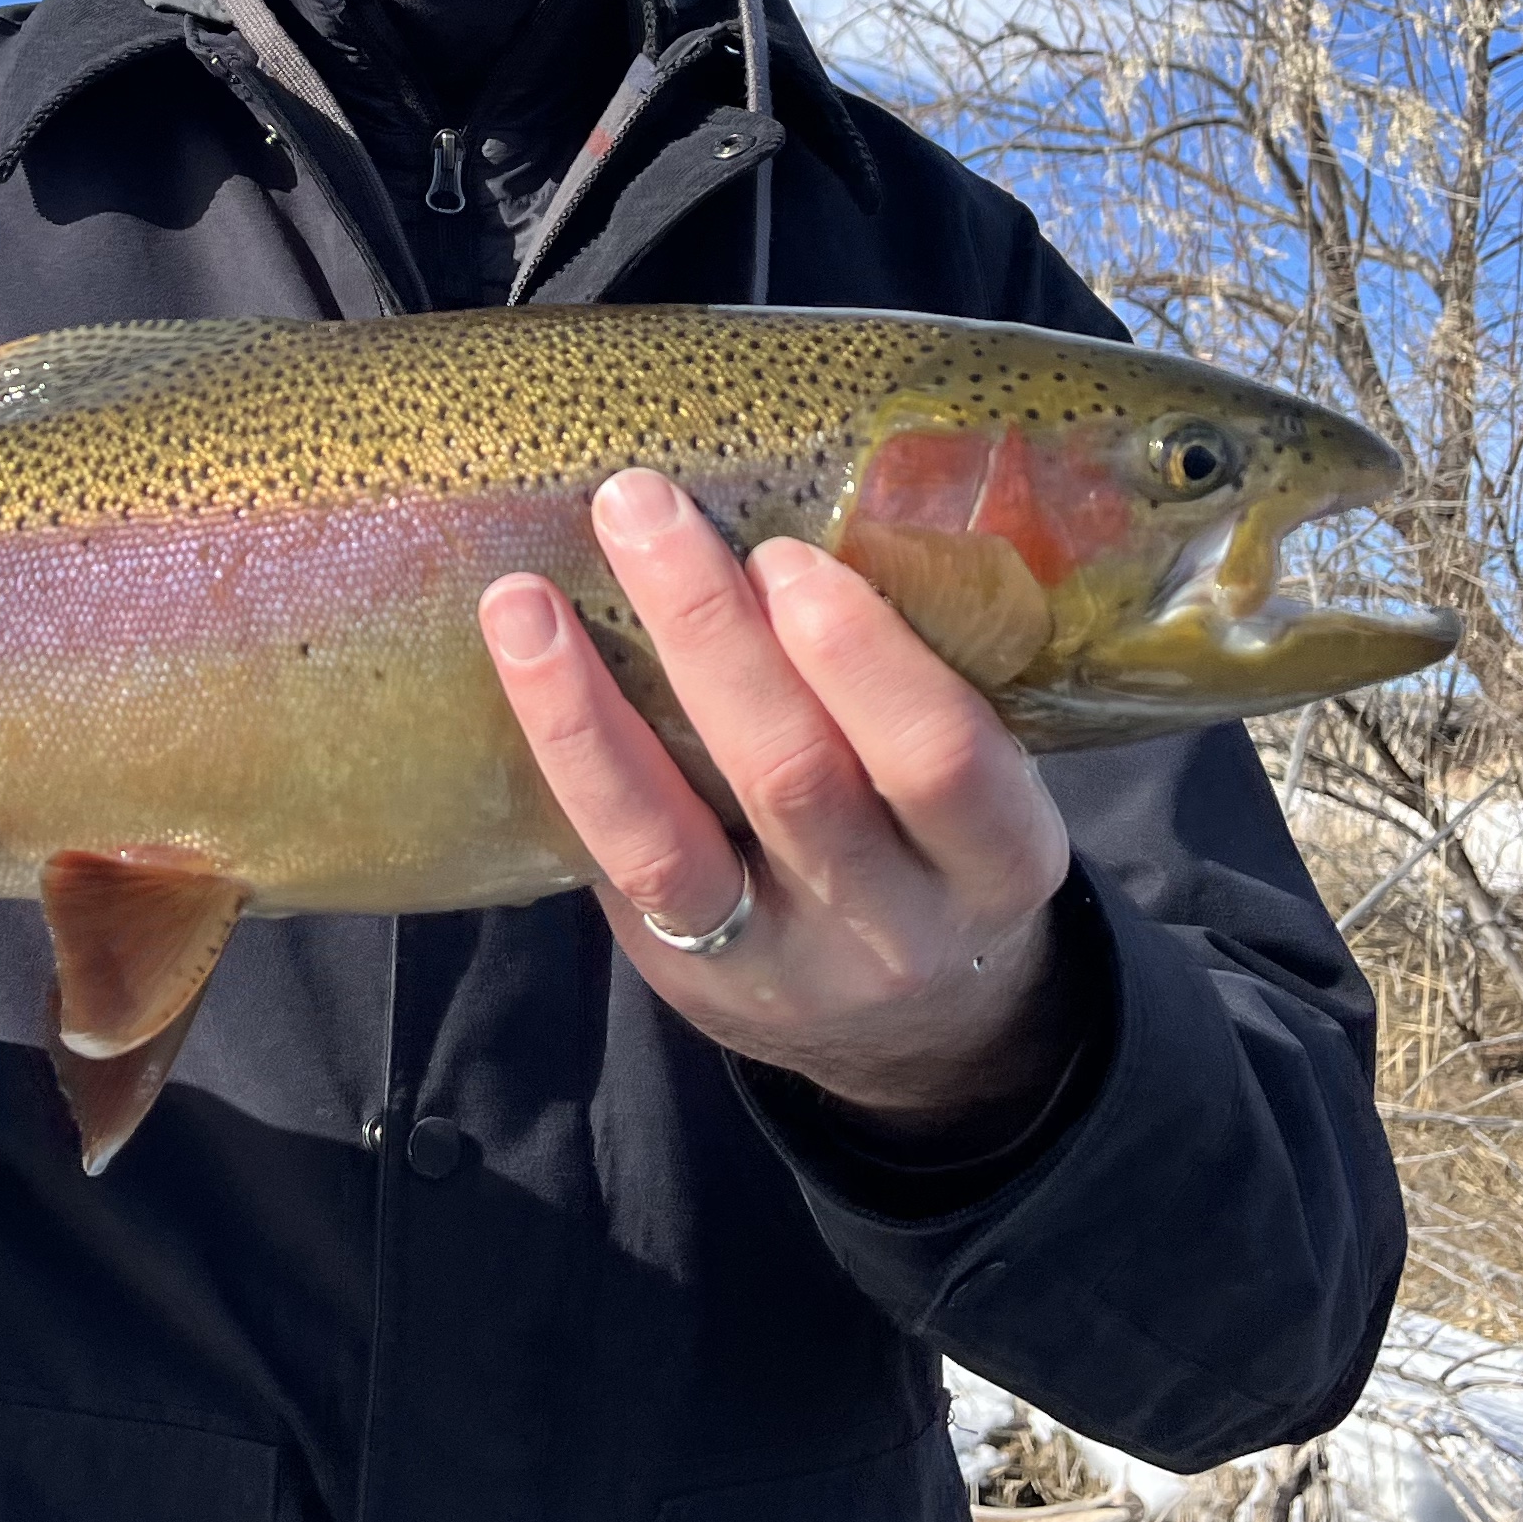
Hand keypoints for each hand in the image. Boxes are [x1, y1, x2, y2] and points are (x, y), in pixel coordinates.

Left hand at [478, 468, 1075, 1123]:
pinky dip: (565, 763)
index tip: (790, 555)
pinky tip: (522, 669)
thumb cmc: (942, 838)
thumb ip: (916, 681)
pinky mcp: (690, 977)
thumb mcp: (983, 781)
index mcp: (1000, 853)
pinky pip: (617, 869)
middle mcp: (895, 920)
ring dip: (590, 708)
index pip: (946, 764)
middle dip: (710, 636)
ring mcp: (781, 960)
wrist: (922, 1029)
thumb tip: (797, 492)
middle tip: (641, 510)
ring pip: (674, 841)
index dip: (865, 661)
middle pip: (796, 782)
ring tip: (526, 597)